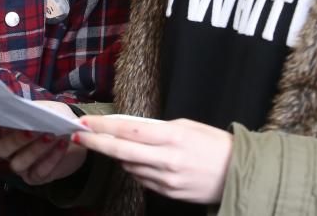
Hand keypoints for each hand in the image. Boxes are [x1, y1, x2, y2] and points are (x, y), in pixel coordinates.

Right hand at [0, 102, 87, 184]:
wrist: (75, 135)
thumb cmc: (55, 118)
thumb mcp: (47, 109)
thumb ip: (35, 111)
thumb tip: (28, 111)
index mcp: (5, 128)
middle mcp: (8, 149)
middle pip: (1, 149)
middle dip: (16, 140)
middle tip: (33, 130)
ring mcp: (20, 164)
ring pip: (18, 163)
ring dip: (35, 149)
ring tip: (53, 136)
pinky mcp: (35, 177)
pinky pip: (38, 172)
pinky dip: (51, 158)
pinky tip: (62, 145)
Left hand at [73, 116, 232, 203]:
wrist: (238, 174)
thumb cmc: (214, 144)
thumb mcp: (187, 126)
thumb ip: (157, 128)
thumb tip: (129, 129)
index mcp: (172, 137)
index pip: (129, 131)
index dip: (104, 126)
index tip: (86, 122)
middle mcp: (166, 160)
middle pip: (121, 151)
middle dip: (96, 142)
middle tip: (79, 134)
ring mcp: (166, 180)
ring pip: (129, 166)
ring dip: (119, 155)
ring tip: (118, 144)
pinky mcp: (168, 194)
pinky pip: (142, 179)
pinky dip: (136, 168)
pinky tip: (141, 160)